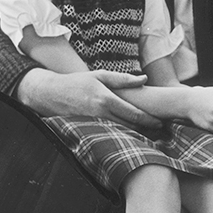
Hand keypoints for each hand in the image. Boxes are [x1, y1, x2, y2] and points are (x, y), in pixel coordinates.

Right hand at [17, 68, 158, 127]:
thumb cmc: (78, 82)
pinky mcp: (88, 131)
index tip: (161, 122)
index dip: (150, 120)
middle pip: (130, 127)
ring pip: (120, 133)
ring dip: (136, 136)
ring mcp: (93, 125)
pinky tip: (131, 137)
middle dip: (147, 130)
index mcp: (106, 100)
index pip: (134, 114)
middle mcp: (100, 114)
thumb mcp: (100, 75)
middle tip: (162, 131)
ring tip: (152, 136)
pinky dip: (121, 136)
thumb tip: (144, 79)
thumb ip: (123, 79)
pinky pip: (109, 135)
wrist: (50, 94)